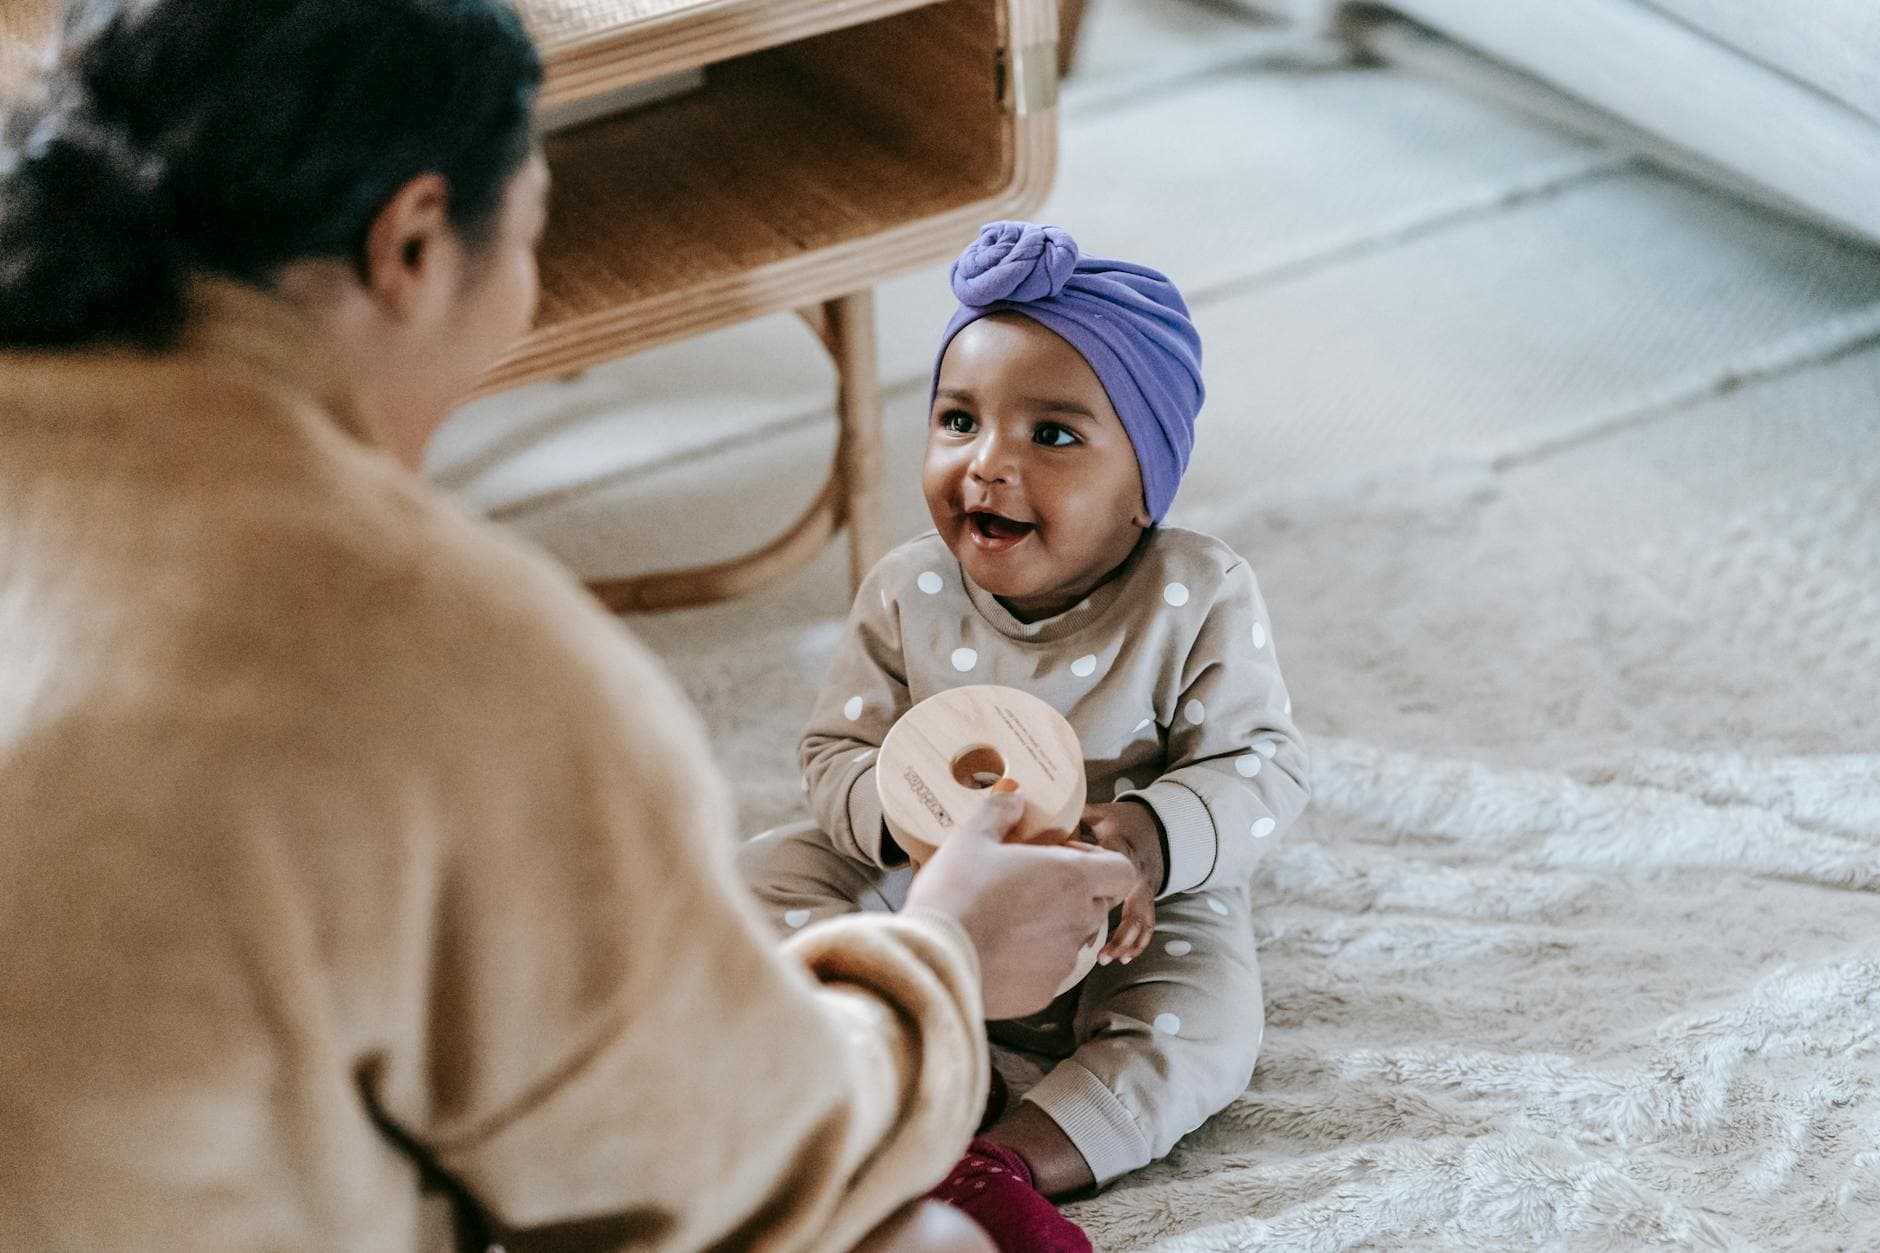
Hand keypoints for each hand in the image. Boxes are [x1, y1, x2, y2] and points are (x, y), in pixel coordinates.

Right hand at [906, 787, 1135, 1018]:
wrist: (934, 961)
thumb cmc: (956, 893)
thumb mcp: (972, 837)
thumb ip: (1000, 812)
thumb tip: (1013, 798)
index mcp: (1071, 878)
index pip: (1121, 871)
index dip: (1099, 862)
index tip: (1063, 857)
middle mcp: (1078, 921)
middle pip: (1095, 904)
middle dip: (1070, 894)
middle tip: (1028, 885)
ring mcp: (1063, 961)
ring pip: (1070, 940)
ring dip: (1049, 928)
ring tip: (1004, 920)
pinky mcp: (1043, 993)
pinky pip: (1047, 972)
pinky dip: (1030, 962)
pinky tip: (995, 951)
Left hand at [1080, 801, 1164, 965]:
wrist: (1153, 827)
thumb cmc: (1119, 823)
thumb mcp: (1100, 814)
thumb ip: (1077, 816)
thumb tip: (1044, 816)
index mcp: (1123, 852)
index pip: (1112, 869)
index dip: (1096, 883)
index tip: (1075, 897)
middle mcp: (1137, 875)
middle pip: (1132, 905)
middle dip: (1118, 931)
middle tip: (1095, 951)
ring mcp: (1144, 890)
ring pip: (1142, 920)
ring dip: (1127, 941)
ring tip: (1108, 959)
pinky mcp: (1145, 901)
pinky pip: (1146, 924)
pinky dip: (1137, 942)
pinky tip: (1122, 958)